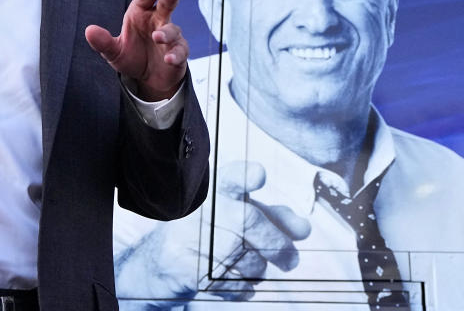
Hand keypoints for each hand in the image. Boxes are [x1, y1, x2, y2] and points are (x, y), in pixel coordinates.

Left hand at [85, 0, 188, 99]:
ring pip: (172, 30)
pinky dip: (175, 54)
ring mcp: (171, 37)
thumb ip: (103, 42)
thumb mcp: (114, 52)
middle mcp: (158, 21)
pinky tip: (168, 59)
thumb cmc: (132, 57)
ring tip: (158, 37)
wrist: (149, 79)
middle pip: (167, 4)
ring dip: (166, 33)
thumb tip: (89, 30)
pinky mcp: (179, 53)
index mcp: (141, 13)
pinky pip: (180, 51)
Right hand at [114, 160, 310, 304]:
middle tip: (290, 259)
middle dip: (278, 245)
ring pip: (247, 258)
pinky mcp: (191, 271)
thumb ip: (271, 216)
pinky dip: (243, 287)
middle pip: (250, 222)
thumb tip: (303, 229)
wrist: (160, 263)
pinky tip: (235, 280)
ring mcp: (194, 241)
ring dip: (259, 269)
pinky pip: (233, 284)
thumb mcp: (235, 212)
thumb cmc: (207, 232)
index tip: (259, 175)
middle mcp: (203, 211)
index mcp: (215, 190)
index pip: (231, 176)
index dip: (246, 176)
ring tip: (251, 267)